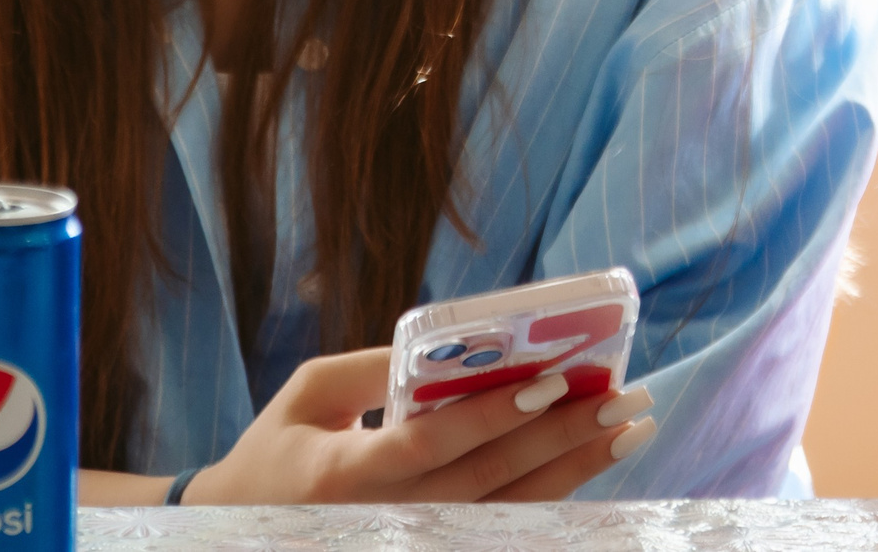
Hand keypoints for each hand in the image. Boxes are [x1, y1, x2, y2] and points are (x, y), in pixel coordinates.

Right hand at [184, 349, 656, 504]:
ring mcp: (410, 545)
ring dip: (575, 471)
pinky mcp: (431, 549)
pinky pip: (503, 529)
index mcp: (341, 477)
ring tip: (630, 428)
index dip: (491, 417)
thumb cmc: (278, 448)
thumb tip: (452, 346)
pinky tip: (594, 464)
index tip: (551, 381)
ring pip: (508, 514)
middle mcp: (381, 522)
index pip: (428, 447)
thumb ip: (372, 370)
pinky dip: (553, 497)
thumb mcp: (308, 395)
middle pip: (487, 483)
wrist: (247, 530)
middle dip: (563, 440)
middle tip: (624, 398)